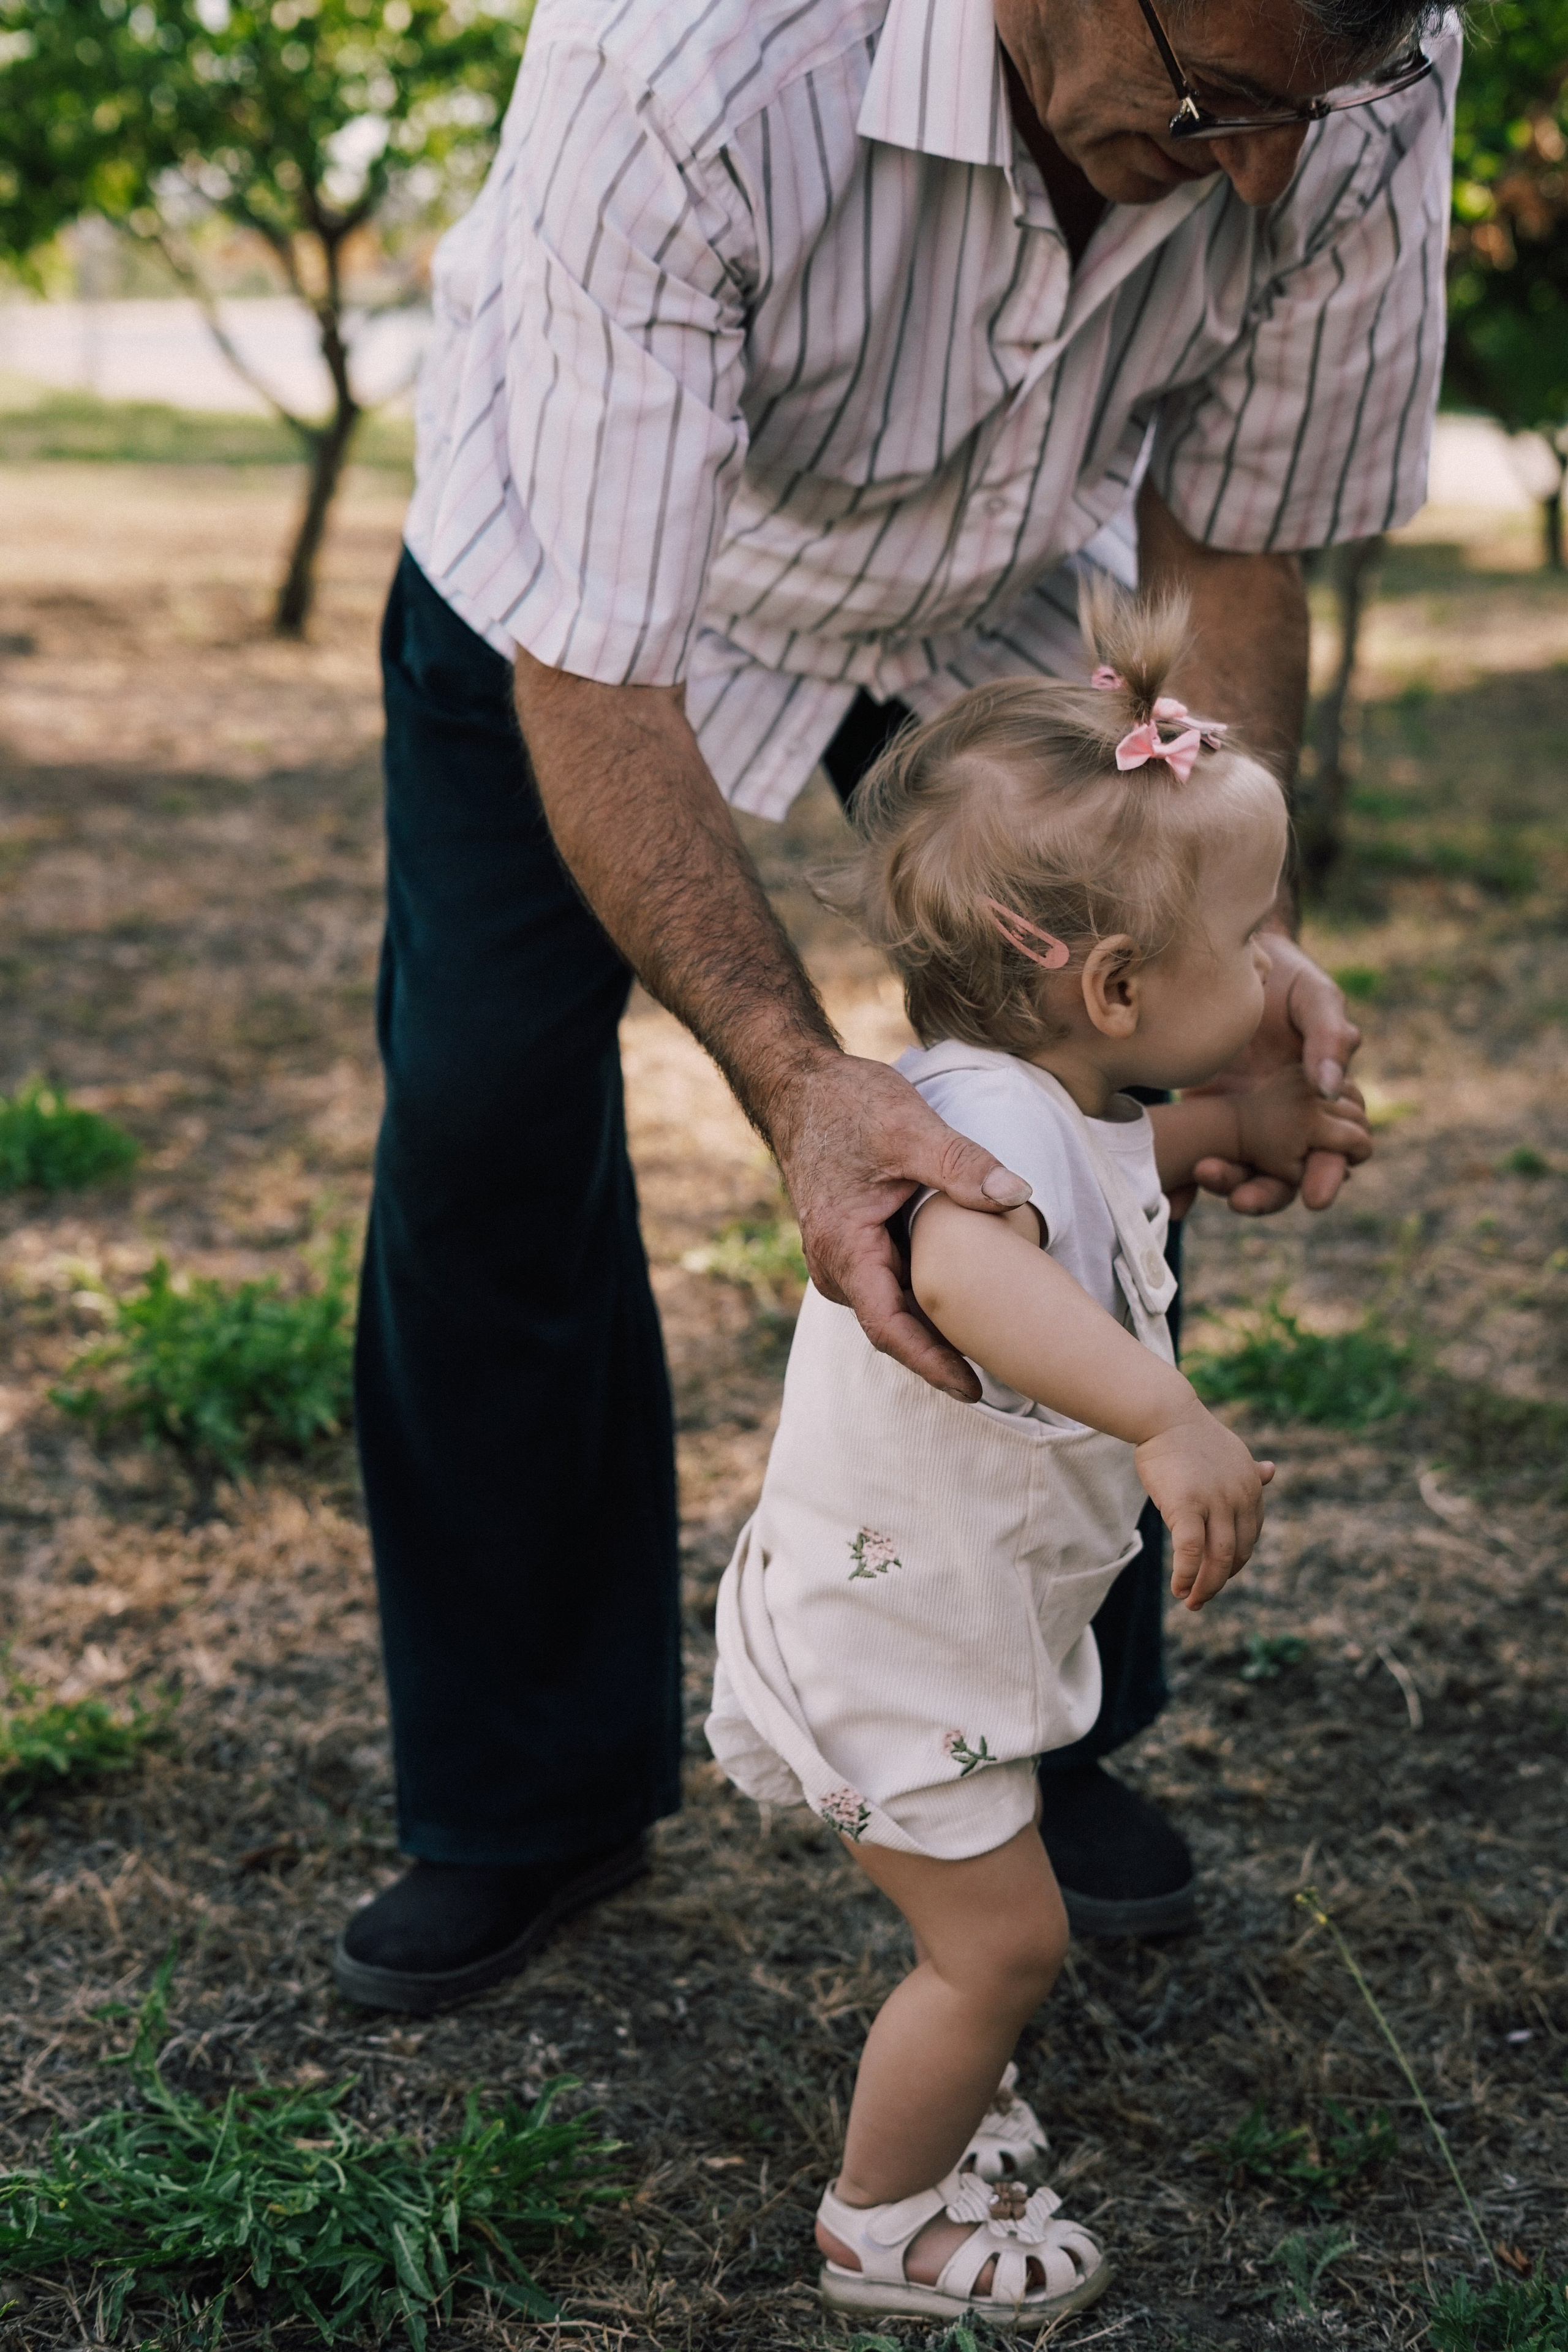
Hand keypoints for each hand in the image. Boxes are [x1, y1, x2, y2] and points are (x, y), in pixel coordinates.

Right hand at [768, 1050, 1030, 1400]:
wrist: (800, 1087)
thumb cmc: (847, 1105)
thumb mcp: (910, 1128)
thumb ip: (963, 1163)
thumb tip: (1018, 1193)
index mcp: (843, 1248)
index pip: (889, 1327)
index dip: (932, 1362)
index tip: (972, 1388)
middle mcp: (835, 1265)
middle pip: (893, 1326)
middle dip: (942, 1353)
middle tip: (1004, 1372)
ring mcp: (842, 1258)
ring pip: (893, 1308)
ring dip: (935, 1326)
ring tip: (993, 1345)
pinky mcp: (854, 1247)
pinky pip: (890, 1285)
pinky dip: (926, 1296)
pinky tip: (966, 1298)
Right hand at [1134, 1400, 1274, 1609]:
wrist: (1165, 1415)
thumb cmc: (1191, 1433)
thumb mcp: (1231, 1452)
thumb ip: (1249, 1471)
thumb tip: (1272, 1471)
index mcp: (1251, 1487)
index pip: (1250, 1536)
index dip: (1236, 1562)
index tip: (1218, 1574)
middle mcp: (1239, 1497)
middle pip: (1237, 1553)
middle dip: (1221, 1580)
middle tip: (1202, 1599)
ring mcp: (1215, 1502)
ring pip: (1218, 1558)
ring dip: (1206, 1587)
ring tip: (1191, 1601)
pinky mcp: (1187, 1506)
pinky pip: (1191, 1551)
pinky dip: (1187, 1575)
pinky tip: (1178, 1588)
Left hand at [1181, 935, 1363, 1215]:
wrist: (1228, 960)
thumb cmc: (1286, 979)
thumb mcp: (1315, 999)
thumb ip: (1329, 1039)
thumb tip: (1332, 1090)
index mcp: (1322, 1106)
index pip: (1333, 1153)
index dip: (1326, 1176)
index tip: (1315, 1197)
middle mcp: (1284, 1126)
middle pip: (1281, 1178)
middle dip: (1264, 1195)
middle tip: (1242, 1200)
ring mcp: (1241, 1126)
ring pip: (1239, 1173)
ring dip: (1224, 1185)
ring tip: (1202, 1175)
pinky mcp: (1202, 1119)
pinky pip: (1194, 1157)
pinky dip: (1182, 1184)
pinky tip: (1168, 1197)